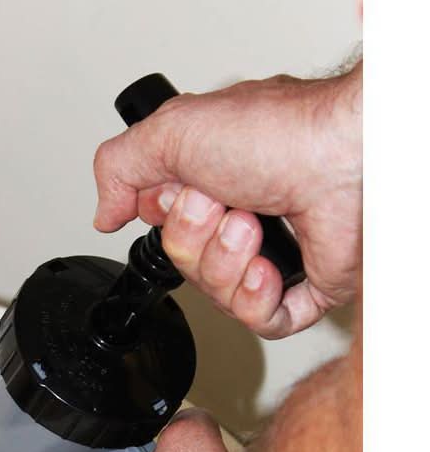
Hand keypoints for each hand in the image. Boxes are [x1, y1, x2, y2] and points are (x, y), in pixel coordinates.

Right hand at [93, 64, 361, 337]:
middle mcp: (242, 216)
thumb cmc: (279, 132)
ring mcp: (274, 252)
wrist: (346, 155)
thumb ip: (118, 167)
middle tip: (216, 204)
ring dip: (224, 264)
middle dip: (191, 242)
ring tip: (249, 225)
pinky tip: (266, 269)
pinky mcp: (305, 286)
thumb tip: (104, 214)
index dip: (163, 221)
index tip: (175, 196)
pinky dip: (255, 300)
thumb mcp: (170, 131)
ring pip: (217, 297)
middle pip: (184, 266)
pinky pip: (260, 320)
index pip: (163, 228)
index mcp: (212, 180)